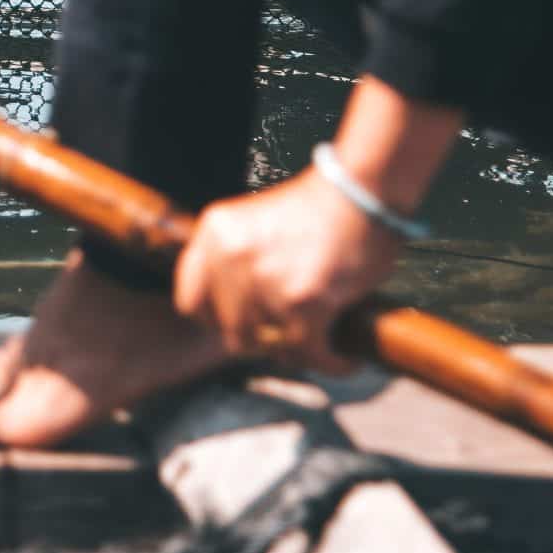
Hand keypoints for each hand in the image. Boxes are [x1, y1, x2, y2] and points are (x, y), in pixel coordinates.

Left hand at [171, 169, 400, 373]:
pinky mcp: (300, 302)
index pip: (190, 299)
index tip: (239, 324)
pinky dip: (331, 362)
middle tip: (286, 337)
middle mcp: (229, 256)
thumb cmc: (319, 209)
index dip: (215, 320)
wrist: (362, 191)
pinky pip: (310, 353)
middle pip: (230, 331)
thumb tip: (240, 316)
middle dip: (260, 340)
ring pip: (270, 346)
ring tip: (319, 345)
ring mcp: (263, 280)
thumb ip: (238, 261)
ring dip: (297, 351)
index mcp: (214, 233)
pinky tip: (345, 359)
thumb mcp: (256, 224)